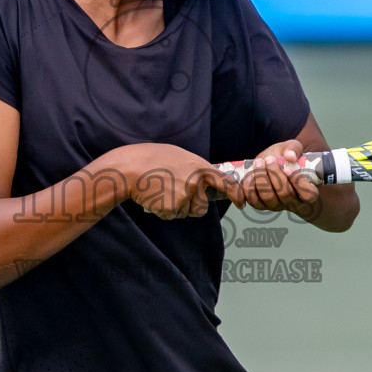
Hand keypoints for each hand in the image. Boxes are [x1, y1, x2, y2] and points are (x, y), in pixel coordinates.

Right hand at [114, 143, 243, 219]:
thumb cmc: (151, 159)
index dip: (236, 195)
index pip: (226, 183)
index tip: (241, 203)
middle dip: (191, 205)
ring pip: (186, 212)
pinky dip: (164, 210)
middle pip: (201, 206)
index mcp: (200, 167)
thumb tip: (205, 180)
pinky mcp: (173, 208)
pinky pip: (172, 215)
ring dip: (176, 207)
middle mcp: (196, 182)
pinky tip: (155, 197)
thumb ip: (195, 168)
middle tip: (173, 192)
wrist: (130, 168)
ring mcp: (185, 196)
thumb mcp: (179, 156)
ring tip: (161, 191)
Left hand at [241, 139, 321, 213]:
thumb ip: (293, 148)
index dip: (298, 182)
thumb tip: (290, 155)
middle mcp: (292, 201)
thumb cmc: (285, 158)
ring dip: (261, 179)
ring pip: (268, 197)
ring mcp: (275, 205)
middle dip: (275, 175)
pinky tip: (249, 175)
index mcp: (306, 191)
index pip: (308, 195)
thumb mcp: (291, 149)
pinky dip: (250, 188)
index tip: (287, 168)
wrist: (270, 164)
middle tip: (270, 159)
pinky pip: (253, 200)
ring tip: (259, 162)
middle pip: (285, 194)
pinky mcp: (260, 204)